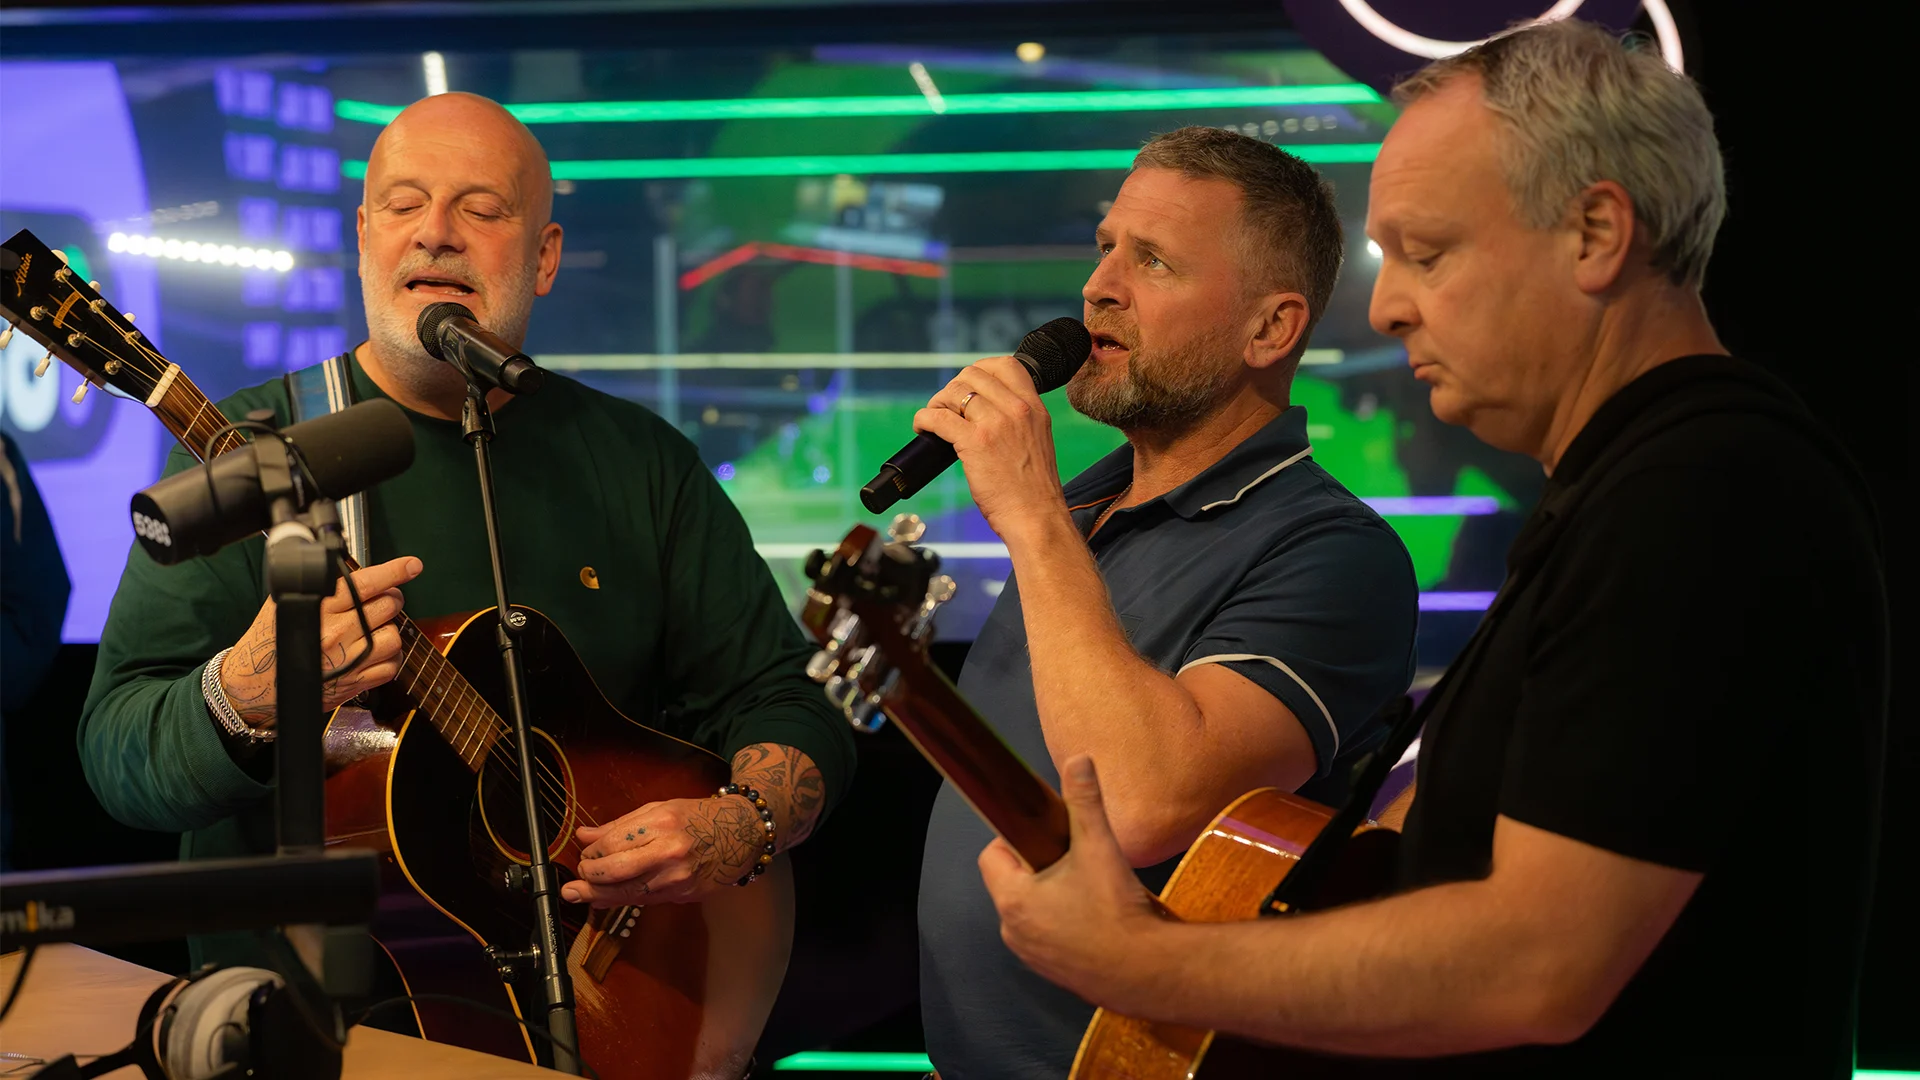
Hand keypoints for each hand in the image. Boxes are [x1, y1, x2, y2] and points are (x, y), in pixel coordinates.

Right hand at [220, 555, 423, 727]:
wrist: (256, 684)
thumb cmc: (269, 641)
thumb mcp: (284, 602)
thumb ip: (314, 584)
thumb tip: (338, 565)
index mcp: (320, 607)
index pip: (365, 583)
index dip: (394, 571)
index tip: (412, 565)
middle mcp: (337, 631)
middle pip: (388, 605)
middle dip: (392, 598)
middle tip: (385, 600)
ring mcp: (349, 658)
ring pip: (394, 635)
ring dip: (390, 629)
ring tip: (376, 628)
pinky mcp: (355, 682)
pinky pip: (392, 666)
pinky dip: (391, 658)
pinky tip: (376, 652)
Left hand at [561, 795, 768, 906]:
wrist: (741, 833)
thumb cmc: (698, 818)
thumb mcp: (660, 809)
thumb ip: (620, 825)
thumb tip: (584, 836)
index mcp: (662, 823)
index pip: (612, 843)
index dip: (592, 851)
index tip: (586, 852)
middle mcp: (669, 851)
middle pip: (615, 872)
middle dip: (590, 876)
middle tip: (578, 876)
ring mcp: (677, 877)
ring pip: (627, 893)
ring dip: (598, 894)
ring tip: (578, 893)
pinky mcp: (683, 894)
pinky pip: (644, 900)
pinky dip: (621, 900)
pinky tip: (605, 898)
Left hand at [913, 356, 1068, 539]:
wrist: (1037, 518)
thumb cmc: (1034, 490)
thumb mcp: (1037, 441)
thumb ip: (1018, 421)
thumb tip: (985, 412)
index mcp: (1034, 408)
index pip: (1006, 365)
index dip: (980, 369)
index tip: (968, 385)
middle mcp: (1017, 410)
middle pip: (973, 375)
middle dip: (953, 388)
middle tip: (946, 407)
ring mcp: (996, 424)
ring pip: (954, 392)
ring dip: (937, 403)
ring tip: (934, 419)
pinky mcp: (975, 443)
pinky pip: (939, 417)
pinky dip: (924, 419)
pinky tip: (923, 428)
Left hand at [978, 755, 1166, 1010]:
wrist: (1147, 973)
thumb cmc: (1116, 910)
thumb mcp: (1099, 847)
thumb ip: (1085, 802)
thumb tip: (1078, 760)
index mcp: (1013, 898)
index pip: (992, 854)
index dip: (1016, 837)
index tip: (1047, 833)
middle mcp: (1012, 930)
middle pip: (1012, 882)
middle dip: (1037, 865)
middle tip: (1074, 858)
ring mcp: (1030, 955)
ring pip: (1030, 910)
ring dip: (1049, 895)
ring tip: (1088, 888)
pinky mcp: (1051, 972)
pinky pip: (1046, 936)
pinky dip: (1062, 923)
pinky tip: (1095, 918)